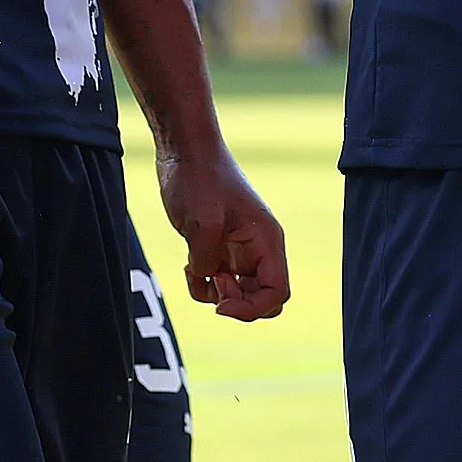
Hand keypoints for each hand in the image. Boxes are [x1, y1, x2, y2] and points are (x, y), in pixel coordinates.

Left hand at [158, 144, 290, 321]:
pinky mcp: (218, 248)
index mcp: (266, 240)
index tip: (222, 306)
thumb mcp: (201, 223)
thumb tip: (209, 278)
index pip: (277, 292)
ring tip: (195, 269)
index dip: (252, 309)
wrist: (185, 151)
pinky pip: (218, 282)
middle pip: (263, 298)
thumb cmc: (199, 178)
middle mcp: (258, 248)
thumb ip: (207, 261)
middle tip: (213, 283)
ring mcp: (238, 249)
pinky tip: (188, 266)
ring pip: (239, 294)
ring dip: (216, 295)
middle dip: (237, 304)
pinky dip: (203, 284)